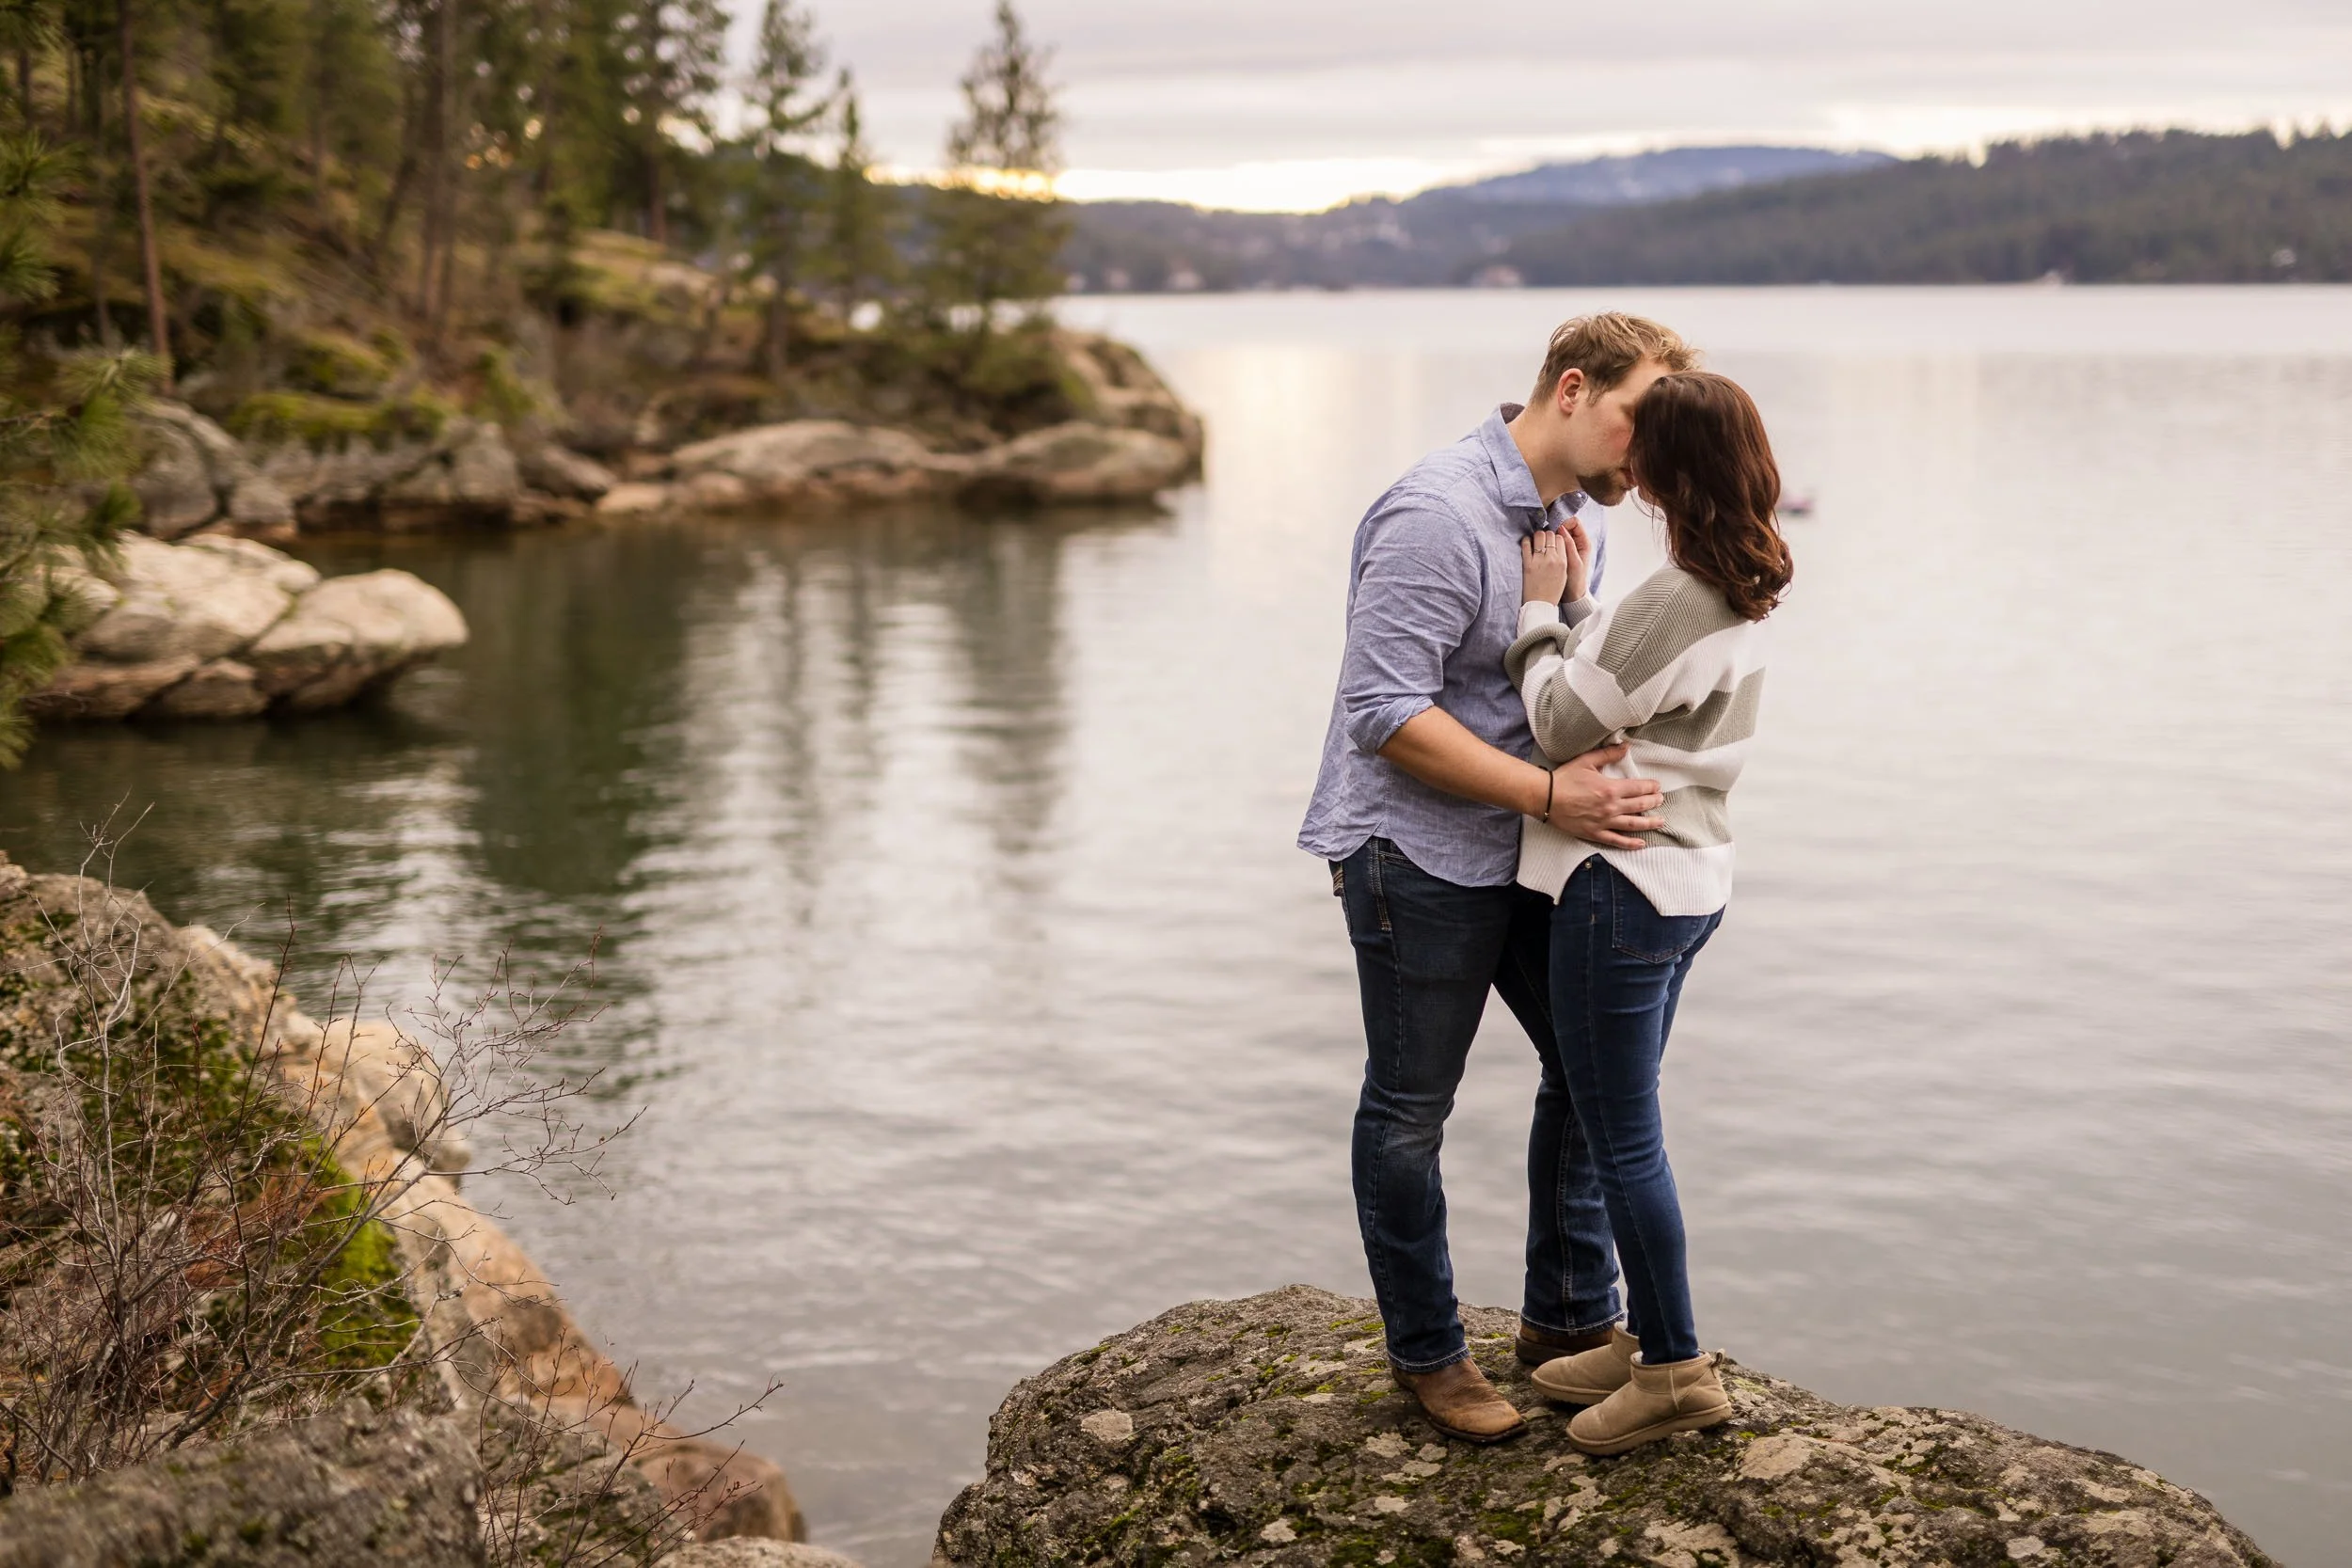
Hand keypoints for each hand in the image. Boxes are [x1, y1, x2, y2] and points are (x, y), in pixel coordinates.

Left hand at [1519, 524, 1589, 605]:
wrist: (1540, 604)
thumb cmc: (1552, 590)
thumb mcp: (1563, 574)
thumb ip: (1562, 559)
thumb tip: (1557, 545)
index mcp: (1563, 562)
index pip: (1560, 539)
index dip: (1555, 538)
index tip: (1551, 540)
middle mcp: (1552, 559)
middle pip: (1550, 535)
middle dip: (1546, 535)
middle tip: (1542, 540)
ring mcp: (1539, 561)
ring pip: (1539, 536)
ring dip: (1537, 536)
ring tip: (1535, 541)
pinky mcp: (1527, 564)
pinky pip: (1526, 545)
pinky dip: (1526, 541)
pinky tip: (1527, 543)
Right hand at [1544, 743, 1663, 849]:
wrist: (1545, 798)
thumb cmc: (1565, 778)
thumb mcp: (1587, 761)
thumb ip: (1608, 754)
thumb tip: (1626, 746)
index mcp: (1610, 788)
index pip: (1639, 788)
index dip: (1651, 787)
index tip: (1657, 786)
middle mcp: (1611, 807)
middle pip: (1640, 806)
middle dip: (1654, 802)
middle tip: (1660, 800)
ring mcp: (1604, 822)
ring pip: (1633, 824)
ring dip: (1649, 823)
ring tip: (1660, 821)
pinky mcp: (1595, 833)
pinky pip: (1617, 841)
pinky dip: (1630, 843)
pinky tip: (1641, 843)